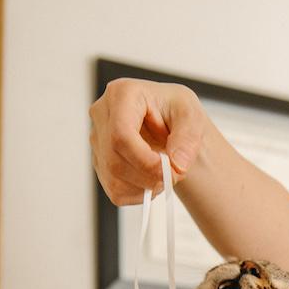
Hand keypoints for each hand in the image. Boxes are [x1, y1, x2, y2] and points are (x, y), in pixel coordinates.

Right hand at [89, 79, 204, 204]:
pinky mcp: (100, 162)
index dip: (144, 160)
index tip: (169, 170)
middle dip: (149, 177)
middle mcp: (102, 115)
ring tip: (165, 176)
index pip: (120, 134)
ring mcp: (97, 140)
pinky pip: (115, 190)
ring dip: (146, 187)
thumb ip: (188, 138)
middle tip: (173, 175)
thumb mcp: (192, 116)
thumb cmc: (176, 113)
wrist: (170, 124)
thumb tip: (176, 164)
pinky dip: (139, 194)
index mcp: (122, 94)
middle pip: (115, 160)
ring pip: (114, 179)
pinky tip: (151, 180)